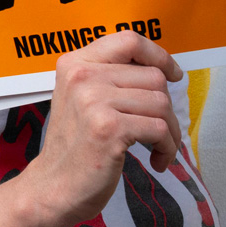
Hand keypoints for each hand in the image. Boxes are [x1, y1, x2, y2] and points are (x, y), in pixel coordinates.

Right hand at [16, 31, 184, 226]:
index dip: (158, 55)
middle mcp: (82, 76)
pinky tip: (155, 160)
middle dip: (166, 109)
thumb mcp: (82, 99)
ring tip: (157, 148)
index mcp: (74, 64)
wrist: (54, 186)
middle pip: (153, 77)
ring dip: (170, 132)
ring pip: (161, 103)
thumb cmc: (75, 146)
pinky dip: (167, 149)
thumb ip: (110, 78)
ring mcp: (93, 100)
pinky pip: (160, 129)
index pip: (128, 40)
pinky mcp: (108, 127)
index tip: (172, 74)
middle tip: (159, 133)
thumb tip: (161, 72)